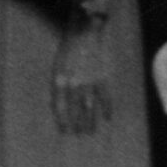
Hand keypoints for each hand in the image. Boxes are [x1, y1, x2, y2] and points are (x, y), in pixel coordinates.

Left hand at [52, 13, 115, 134]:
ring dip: (90, 121)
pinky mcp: (102, 77)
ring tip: (90, 132)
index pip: (59, 105)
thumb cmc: (69, 48)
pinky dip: (107, 108)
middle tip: (79, 135)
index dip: (62, 119)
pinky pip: (105, 97)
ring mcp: (88, 81)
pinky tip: (108, 118)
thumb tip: (59, 103)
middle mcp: (72, 82)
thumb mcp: (58, 65)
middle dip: (76, 123)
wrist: (84, 31)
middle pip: (74, 109)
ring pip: (89, 107)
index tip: (64, 130)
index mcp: (58, 78)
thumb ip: (60, 83)